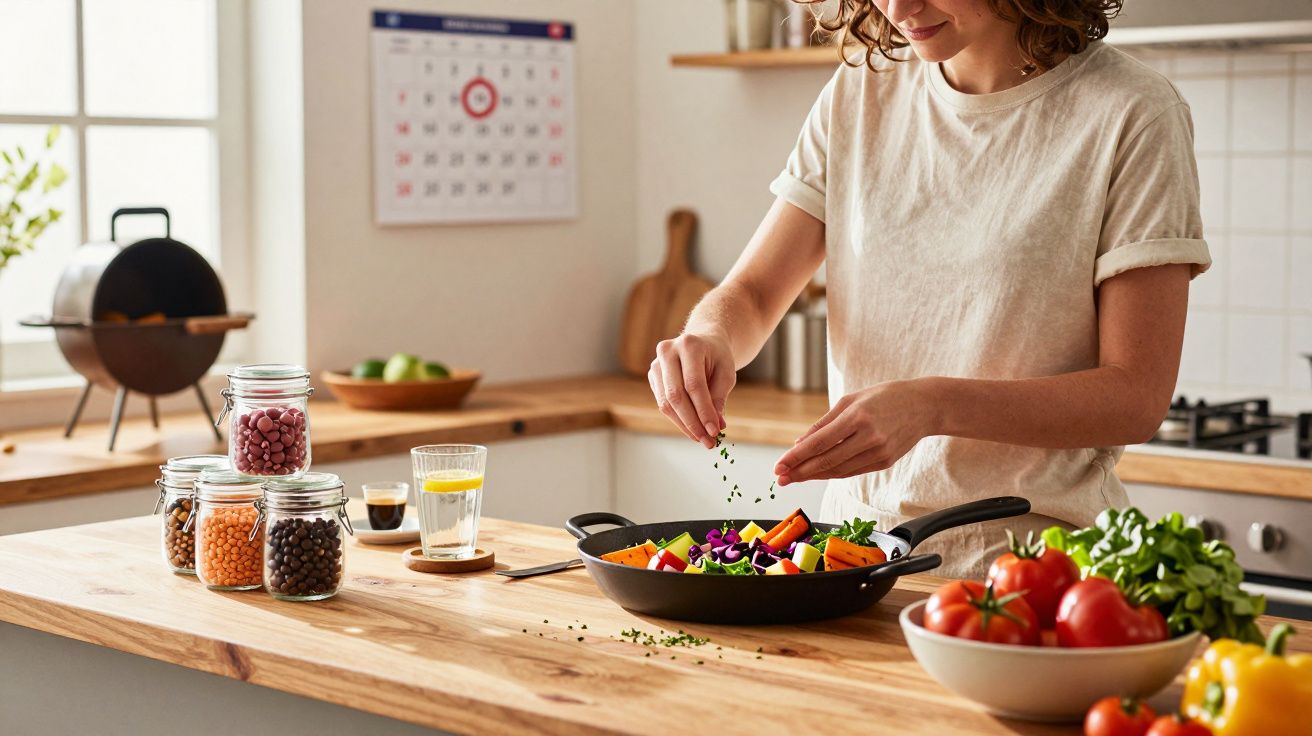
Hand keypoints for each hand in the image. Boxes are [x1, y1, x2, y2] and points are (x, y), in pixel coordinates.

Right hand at [648, 333, 736, 448]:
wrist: (704, 342)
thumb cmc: (718, 357)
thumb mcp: (726, 374)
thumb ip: (719, 398)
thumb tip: (715, 427)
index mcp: (689, 345)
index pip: (694, 384)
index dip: (703, 410)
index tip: (715, 431)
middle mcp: (667, 351)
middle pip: (676, 395)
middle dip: (692, 422)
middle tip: (707, 441)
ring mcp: (656, 363)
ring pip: (666, 403)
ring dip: (684, 425)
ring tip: (702, 439)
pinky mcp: (652, 376)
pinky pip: (663, 403)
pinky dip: (678, 419)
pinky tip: (692, 428)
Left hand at [774, 379, 938, 484]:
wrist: (924, 406)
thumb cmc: (884, 396)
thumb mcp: (851, 399)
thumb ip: (824, 423)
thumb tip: (799, 444)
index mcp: (857, 416)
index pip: (819, 443)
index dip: (796, 457)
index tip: (778, 466)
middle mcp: (869, 437)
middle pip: (826, 461)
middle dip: (800, 472)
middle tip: (780, 478)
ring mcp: (879, 452)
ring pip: (839, 470)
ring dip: (814, 476)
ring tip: (793, 478)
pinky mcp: (885, 462)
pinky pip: (852, 471)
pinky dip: (832, 473)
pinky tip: (817, 474)